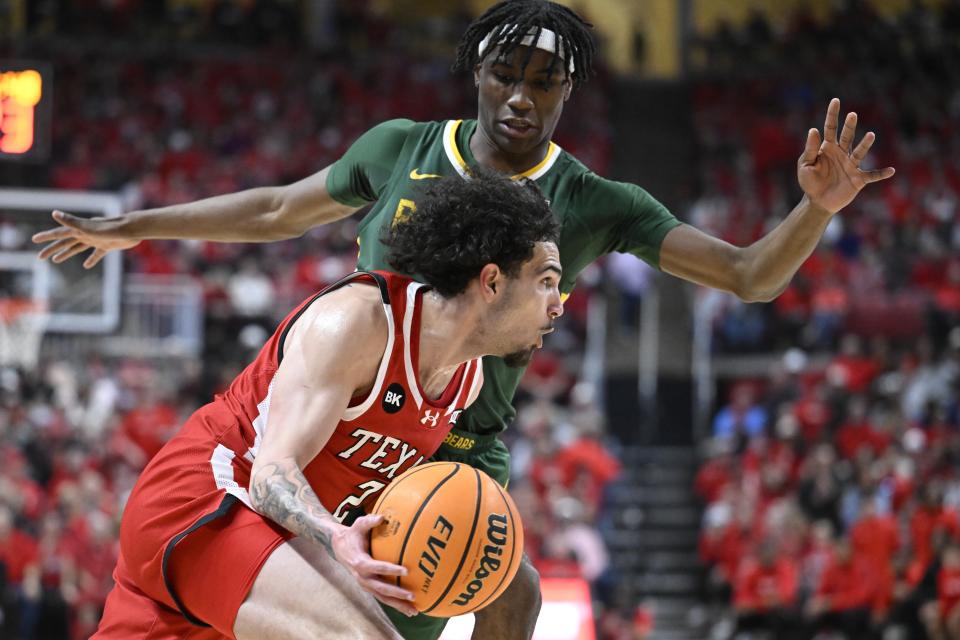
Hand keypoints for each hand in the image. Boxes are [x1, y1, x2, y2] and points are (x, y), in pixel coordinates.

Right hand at [32, 210, 139, 267]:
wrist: (132, 230)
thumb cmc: (110, 228)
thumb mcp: (88, 227)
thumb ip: (71, 221)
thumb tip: (54, 213)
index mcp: (79, 230)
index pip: (59, 234)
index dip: (46, 237)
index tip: (34, 240)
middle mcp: (86, 234)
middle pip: (65, 243)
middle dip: (52, 249)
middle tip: (40, 257)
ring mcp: (96, 240)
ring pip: (77, 248)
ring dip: (66, 254)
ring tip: (56, 260)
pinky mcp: (107, 245)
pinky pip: (96, 254)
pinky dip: (91, 260)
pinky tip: (87, 266)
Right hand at [330, 514, 417, 616]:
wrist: (340, 548)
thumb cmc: (353, 534)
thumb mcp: (358, 525)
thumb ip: (369, 521)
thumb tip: (382, 517)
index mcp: (360, 563)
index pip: (377, 567)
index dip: (391, 569)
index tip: (406, 570)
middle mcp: (362, 577)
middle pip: (381, 588)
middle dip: (397, 593)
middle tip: (412, 595)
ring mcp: (366, 584)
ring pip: (383, 597)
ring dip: (398, 605)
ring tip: (414, 611)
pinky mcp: (370, 587)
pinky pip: (383, 597)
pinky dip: (395, 603)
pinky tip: (409, 608)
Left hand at [798, 98, 895, 213]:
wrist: (818, 202)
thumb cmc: (810, 182)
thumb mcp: (805, 165)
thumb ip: (810, 149)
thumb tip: (813, 130)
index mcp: (828, 148)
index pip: (830, 127)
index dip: (833, 114)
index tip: (836, 100)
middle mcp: (842, 153)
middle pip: (847, 136)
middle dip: (850, 126)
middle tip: (852, 115)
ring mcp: (851, 165)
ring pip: (859, 152)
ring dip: (865, 144)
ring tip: (871, 135)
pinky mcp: (858, 179)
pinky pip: (872, 175)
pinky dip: (881, 173)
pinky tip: (891, 170)